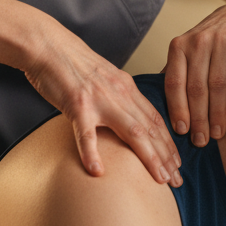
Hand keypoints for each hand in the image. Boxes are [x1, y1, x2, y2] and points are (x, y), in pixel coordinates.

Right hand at [24, 28, 181, 186]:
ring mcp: (99, 100)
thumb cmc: (71, 63)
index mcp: (126, 87)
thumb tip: (127, 117)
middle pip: (150, 128)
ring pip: (132, 132)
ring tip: (159, 179)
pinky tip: (97, 171)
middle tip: (177, 180)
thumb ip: (117, 96)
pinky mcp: (77, 105)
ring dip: (148, 157)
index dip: (168, 142)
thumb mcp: (104, 77)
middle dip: (166, 156)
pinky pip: (86, 133)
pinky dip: (92, 153)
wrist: (48, 45)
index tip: (177, 163)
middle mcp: (119, 93)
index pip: (155, 118)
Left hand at [164, 0, 225, 146]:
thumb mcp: (190, 50)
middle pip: (196, 87)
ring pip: (217, 84)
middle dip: (198, 118)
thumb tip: (156, 103)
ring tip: (218, 133)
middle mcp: (198, 42)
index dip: (177, 108)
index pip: (174, 83)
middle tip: (200, 141)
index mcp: (179, 47)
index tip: (181, 131)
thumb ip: (177, 72)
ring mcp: (222, 40)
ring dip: (217, 112)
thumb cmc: (213, 41)